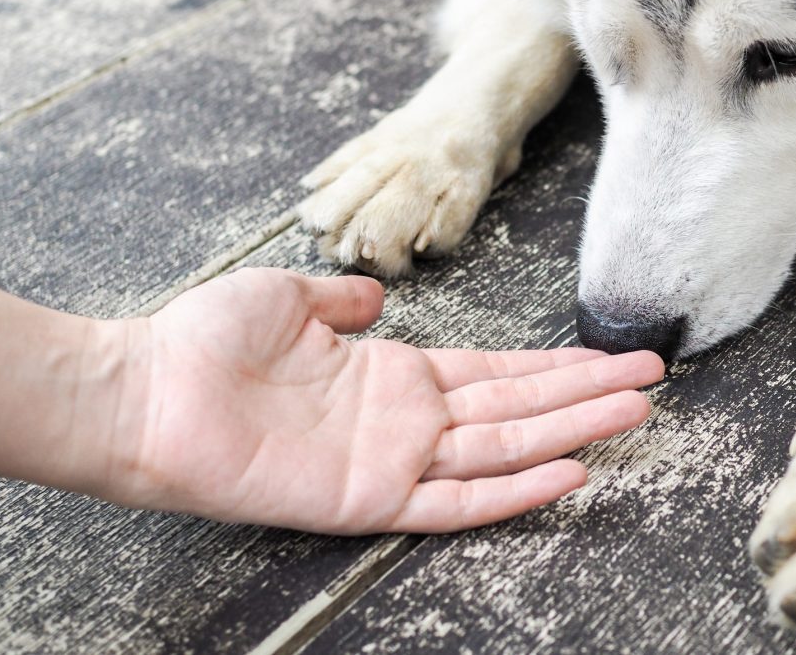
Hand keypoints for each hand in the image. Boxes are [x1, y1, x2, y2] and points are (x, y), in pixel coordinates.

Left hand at [109, 268, 661, 533]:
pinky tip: (566, 474)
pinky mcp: (368, 498)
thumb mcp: (288, 296)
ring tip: (632, 413)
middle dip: (585, 394)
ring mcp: (393, 462)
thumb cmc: (205, 343)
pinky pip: (454, 500)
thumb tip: (377, 294)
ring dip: (570, 431)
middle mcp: (406, 421)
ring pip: (503, 449)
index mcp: (393, 376)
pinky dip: (512, 492)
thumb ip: (341, 297)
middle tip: (649, 380)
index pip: (494, 375)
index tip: (607, 355)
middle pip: (517, 409)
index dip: (553, 368)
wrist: (145, 390)